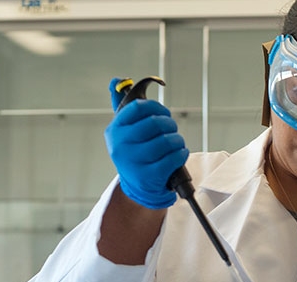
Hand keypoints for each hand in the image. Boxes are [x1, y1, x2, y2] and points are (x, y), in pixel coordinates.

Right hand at [104, 77, 187, 208]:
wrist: (138, 186)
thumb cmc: (136, 152)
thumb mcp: (125, 130)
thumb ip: (123, 105)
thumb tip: (117, 80)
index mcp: (115, 130)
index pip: (138, 108)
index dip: (156, 107)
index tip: (163, 113)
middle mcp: (121, 145)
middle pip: (155, 124)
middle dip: (170, 124)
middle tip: (172, 129)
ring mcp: (133, 162)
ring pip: (166, 141)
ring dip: (177, 140)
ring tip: (176, 144)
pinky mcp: (148, 176)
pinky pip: (173, 158)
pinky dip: (181, 154)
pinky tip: (178, 154)